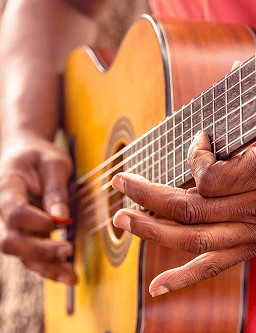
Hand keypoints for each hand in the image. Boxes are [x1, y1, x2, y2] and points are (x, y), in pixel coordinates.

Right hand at [0, 134, 75, 283]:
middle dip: (38, 250)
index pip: (13, 211)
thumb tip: (61, 219)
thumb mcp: (53, 163)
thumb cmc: (40, 156)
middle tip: (67, 250)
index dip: (33, 221)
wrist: (25, 154)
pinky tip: (69, 274)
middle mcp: (3, 211)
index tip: (57, 223)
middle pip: (10, 240)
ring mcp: (12, 226)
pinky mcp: (26, 234)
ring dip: (46, 267)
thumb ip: (56, 190)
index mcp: (7, 187)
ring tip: (72, 277)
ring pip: (21, 255)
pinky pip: (33, 255)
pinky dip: (50, 266)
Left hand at [112, 116, 255, 295]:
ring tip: (123, 219)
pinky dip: (184, 278)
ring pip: (193, 238)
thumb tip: (233, 87)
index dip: (192, 157)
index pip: (209, 174)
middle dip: (147, 194)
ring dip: (152, 230)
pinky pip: (217, 266)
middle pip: (189, 207)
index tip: (196, 143)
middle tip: (121, 183)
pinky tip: (158, 288)